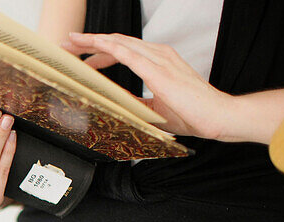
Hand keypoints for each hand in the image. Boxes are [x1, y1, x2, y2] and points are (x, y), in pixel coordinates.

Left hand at [62, 32, 235, 140]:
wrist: (217, 116)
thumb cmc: (192, 113)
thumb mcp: (153, 108)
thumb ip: (134, 101)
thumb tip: (114, 103)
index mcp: (158, 61)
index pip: (122, 49)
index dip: (99, 50)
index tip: (80, 55)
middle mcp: (158, 54)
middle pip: (116, 42)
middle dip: (89, 43)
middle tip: (66, 46)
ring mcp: (159, 59)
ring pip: (119, 43)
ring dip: (92, 42)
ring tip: (71, 44)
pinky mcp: (158, 69)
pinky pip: (128, 53)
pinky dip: (107, 47)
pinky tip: (93, 46)